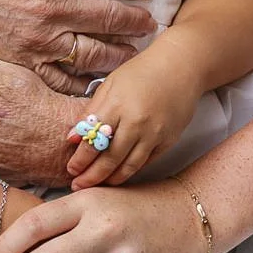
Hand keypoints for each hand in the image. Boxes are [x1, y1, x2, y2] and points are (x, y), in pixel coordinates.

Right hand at [0, 0, 155, 88]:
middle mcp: (50, 6)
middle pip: (109, 15)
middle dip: (135, 19)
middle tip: (149, 21)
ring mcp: (35, 40)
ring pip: (94, 52)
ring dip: (119, 52)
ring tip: (133, 52)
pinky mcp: (18, 64)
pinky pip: (61, 79)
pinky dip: (83, 81)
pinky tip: (97, 79)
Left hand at [63, 47, 198, 188]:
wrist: (180, 66)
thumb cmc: (142, 72)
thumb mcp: (111, 84)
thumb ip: (92, 111)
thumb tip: (72, 139)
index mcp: (118, 104)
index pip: (93, 140)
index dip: (80, 159)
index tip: (71, 169)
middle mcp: (136, 122)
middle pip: (109, 159)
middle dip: (91, 176)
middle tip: (78, 186)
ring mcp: (154, 133)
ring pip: (129, 167)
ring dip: (110, 180)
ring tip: (98, 186)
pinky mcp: (168, 141)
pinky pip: (146, 162)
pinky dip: (130, 171)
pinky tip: (119, 174)